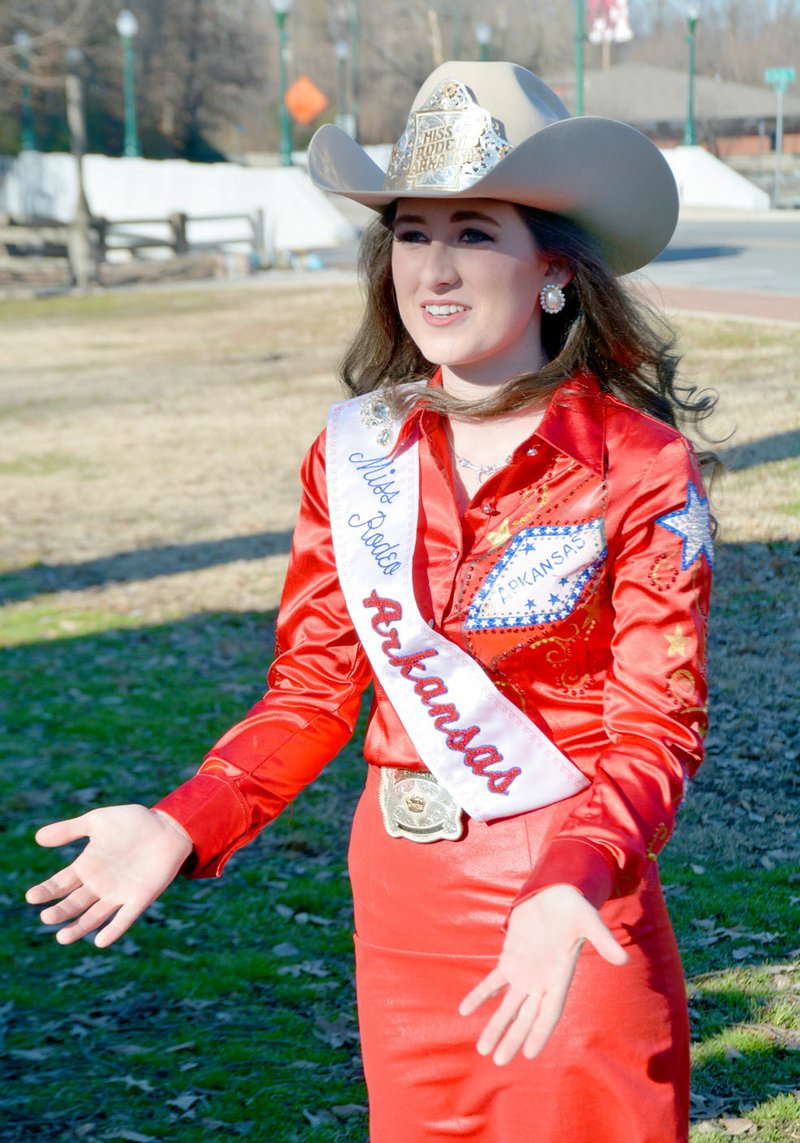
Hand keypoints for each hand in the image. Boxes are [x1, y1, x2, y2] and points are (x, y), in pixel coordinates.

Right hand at [25, 805, 193, 947]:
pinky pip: (125, 918)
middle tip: (46, 918)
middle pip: (75, 903)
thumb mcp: (98, 821)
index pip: (61, 884)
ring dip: (80, 928)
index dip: (46, 891)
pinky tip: (101, 941)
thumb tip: (37, 837)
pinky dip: (114, 930)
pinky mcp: (140, 898)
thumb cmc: (132, 822)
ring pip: (94, 916)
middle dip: (60, 912)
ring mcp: (119, 893)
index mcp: (88, 866)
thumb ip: (70, 830)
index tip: (31, 897)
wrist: (168, 826)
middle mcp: (100, 884)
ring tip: (62, 938)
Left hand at [459, 884, 627, 1065]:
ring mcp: (524, 971)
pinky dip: (480, 995)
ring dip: (496, 1025)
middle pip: (525, 1016)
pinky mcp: (510, 957)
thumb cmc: (573, 906)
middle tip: (497, 1060)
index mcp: (560, 976)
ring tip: (482, 1048)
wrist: (555, 890)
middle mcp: (541, 980)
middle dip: (512, 1038)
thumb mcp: (588, 920)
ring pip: (507, 1005)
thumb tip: (622, 959)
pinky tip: (465, 1010)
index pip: (549, 1012)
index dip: (539, 1032)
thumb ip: (603, 939)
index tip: (528, 1054)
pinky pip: (492, 982)